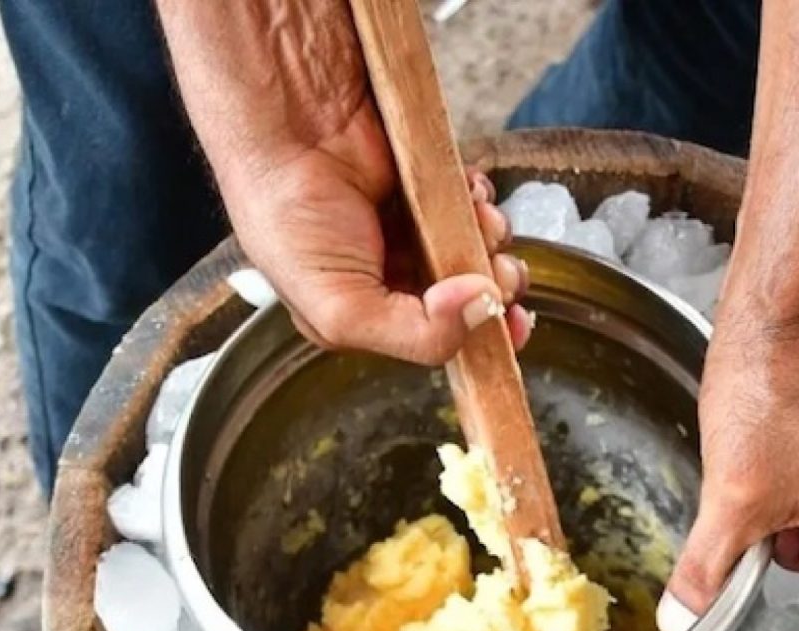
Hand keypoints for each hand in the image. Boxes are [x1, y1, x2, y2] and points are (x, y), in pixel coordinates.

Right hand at [219, 107, 528, 364]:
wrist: (284, 122)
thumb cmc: (288, 219)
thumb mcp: (341, 310)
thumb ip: (417, 334)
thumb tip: (486, 309)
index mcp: (371, 315)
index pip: (441, 340)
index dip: (482, 337)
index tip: (514, 327)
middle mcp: (397, 277)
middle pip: (472, 296)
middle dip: (495, 285)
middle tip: (498, 270)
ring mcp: (415, 229)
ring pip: (482, 248)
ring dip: (490, 236)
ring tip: (473, 217)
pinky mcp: (429, 185)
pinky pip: (477, 201)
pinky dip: (480, 196)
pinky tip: (465, 188)